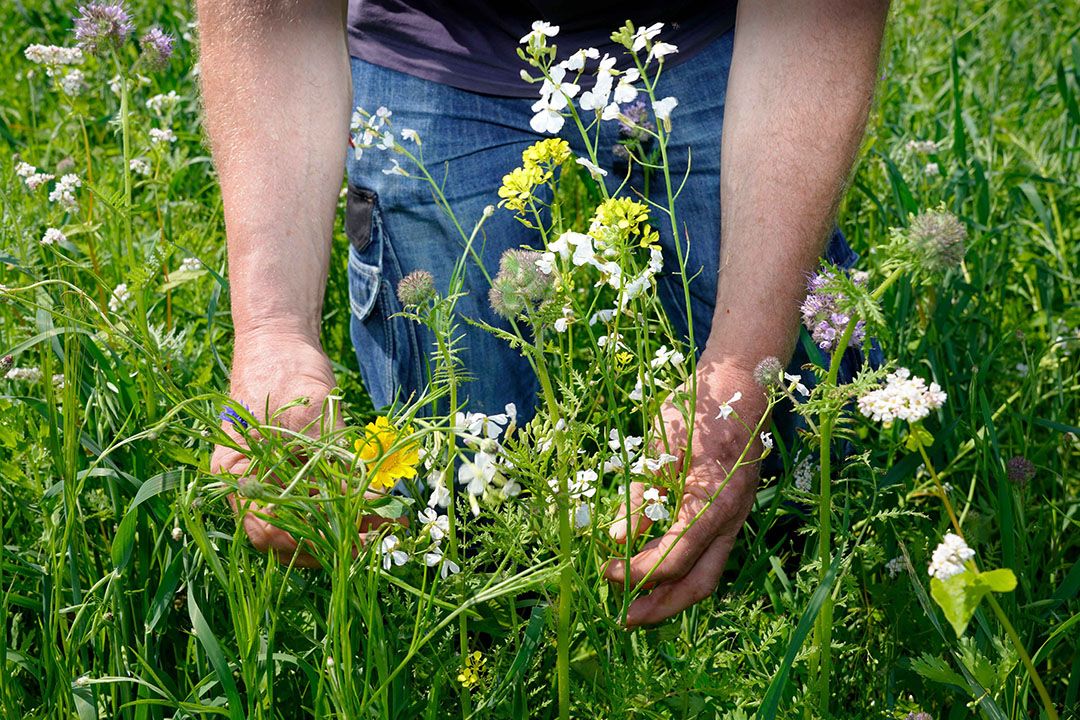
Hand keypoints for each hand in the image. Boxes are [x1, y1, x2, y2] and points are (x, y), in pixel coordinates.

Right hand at [210, 329, 389, 566]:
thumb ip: (334, 458)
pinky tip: (378, 506)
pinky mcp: (295, 469)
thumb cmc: (284, 370)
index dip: (311, 541)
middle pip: (288, 534)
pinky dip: (346, 507)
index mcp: (236, 474)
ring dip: (346, 528)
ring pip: (307, 521)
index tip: (355, 540)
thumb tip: (369, 500)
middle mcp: (249, 484)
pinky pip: (318, 499)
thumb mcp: (310, 412)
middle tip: (379, 539)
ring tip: (387, 527)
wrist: (279, 340)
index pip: (267, 530)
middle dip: (334, 541)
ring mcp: (271, 477)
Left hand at [605, 359, 766, 625]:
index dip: (638, 573)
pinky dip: (680, 571)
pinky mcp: (729, 516)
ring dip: (670, 595)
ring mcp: (734, 519)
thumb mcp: (660, 449)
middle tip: (623, 618)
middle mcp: (730, 518)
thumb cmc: (698, 411)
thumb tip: (619, 541)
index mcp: (713, 500)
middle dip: (661, 607)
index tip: (606, 572)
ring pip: (706, 574)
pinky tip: (653, 575)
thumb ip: (642, 497)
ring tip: (634, 606)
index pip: (675, 555)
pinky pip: (707, 555)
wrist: (741, 389)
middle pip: (699, 582)